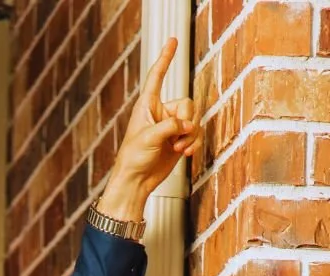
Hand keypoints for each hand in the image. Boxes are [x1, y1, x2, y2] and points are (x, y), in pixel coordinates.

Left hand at [96, 36, 197, 221]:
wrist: (136, 181)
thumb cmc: (133, 158)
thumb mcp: (148, 138)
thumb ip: (168, 126)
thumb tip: (187, 125)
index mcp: (147, 105)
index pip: (157, 76)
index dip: (165, 58)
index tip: (173, 40)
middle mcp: (161, 112)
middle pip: (187, 103)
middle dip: (187, 121)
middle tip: (177, 137)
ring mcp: (171, 127)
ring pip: (194, 120)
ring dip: (191, 136)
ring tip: (178, 149)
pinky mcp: (179, 140)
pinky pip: (196, 135)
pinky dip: (194, 144)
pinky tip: (184, 153)